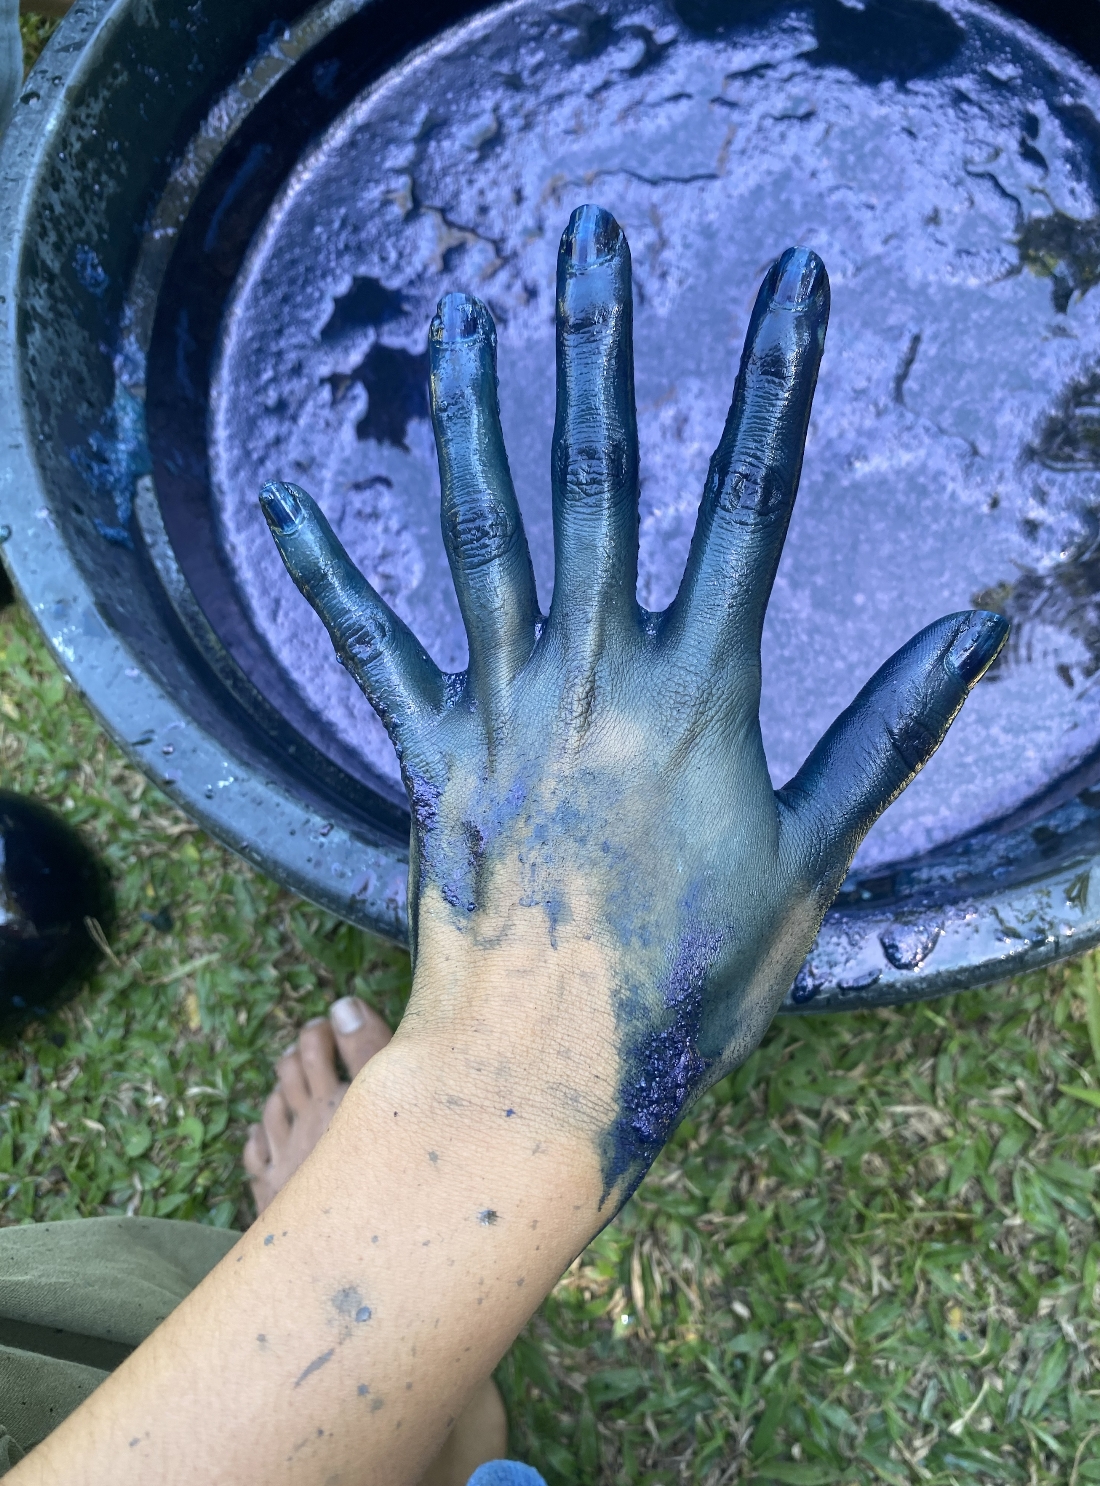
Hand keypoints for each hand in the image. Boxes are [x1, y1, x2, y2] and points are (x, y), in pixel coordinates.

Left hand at [259, 205, 1006, 1209]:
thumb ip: (885, 736)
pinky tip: (289, 501)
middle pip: (598, 480)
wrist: (549, 1066)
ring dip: (468, 420)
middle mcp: (593, 674)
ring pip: (480, 535)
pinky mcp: (431, 751)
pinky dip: (331, 574)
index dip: (777, 383)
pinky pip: (374, 646)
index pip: (751, 504)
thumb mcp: (814, 861)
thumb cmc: (692, 978)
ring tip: (453, 320)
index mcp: (697, 694)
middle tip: (588, 239)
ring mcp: (501, 707)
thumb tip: (978, 632)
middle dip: (598, 349)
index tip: (793, 282)